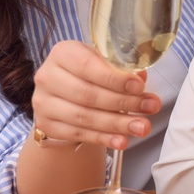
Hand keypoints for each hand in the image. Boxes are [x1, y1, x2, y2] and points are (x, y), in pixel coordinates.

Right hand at [31, 40, 160, 149]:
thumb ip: (120, 67)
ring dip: (117, 124)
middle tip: (151, 108)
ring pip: (84, 117)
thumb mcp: (103, 63)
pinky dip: (103, 138)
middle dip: (124, 103)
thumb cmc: (89, 74)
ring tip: (142, 127)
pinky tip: (121, 140)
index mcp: (63, 53)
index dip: (115, 78)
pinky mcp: (46, 124)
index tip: (140, 86)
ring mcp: (43, 102)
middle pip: (88, 94)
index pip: (88, 66)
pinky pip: (78, 134)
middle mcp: (48, 76)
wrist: (65, 96)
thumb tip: (140, 77)